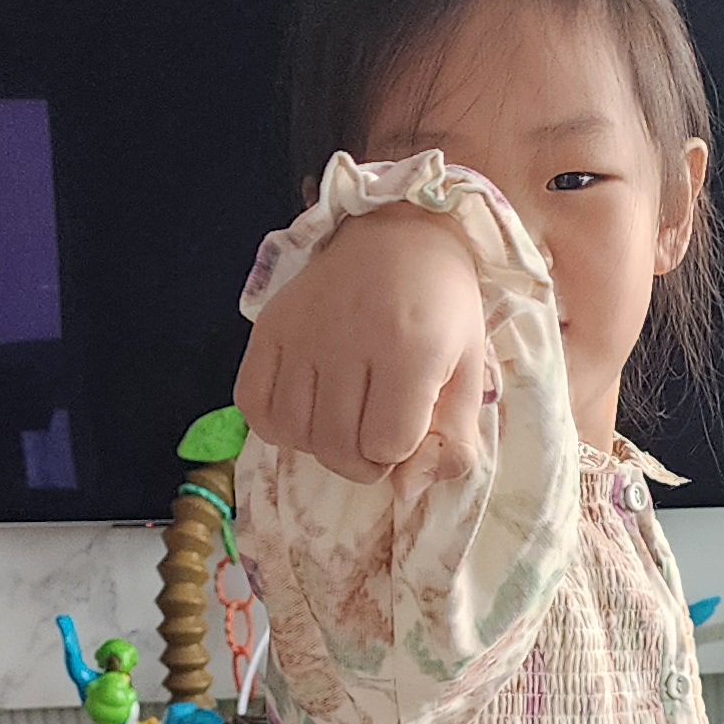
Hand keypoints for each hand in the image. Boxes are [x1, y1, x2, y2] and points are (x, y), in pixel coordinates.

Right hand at [234, 202, 489, 484]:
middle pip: (339, 450)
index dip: (401, 449)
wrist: (401, 232)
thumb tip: (407, 492)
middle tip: (377, 434)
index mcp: (410, 349)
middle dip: (364, 461)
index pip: (389, 445)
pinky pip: (254, 406)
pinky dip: (277, 425)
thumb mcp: (469, 371)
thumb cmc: (443, 306)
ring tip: (344, 420)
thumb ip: (453, 440)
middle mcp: (349, 339)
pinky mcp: (269, 326)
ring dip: (322, 446)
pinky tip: (305, 411)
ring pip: (296, 436)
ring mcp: (303, 332)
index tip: (410, 422)